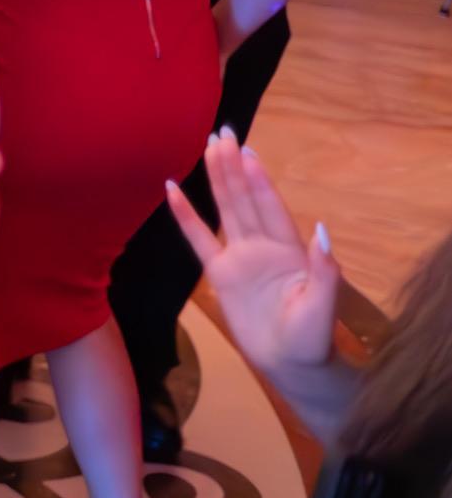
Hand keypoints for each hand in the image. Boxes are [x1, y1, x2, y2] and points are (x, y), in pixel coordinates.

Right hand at [167, 129, 338, 378]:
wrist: (292, 364)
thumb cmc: (312, 337)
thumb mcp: (323, 306)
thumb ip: (324, 270)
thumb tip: (322, 230)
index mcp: (289, 249)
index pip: (269, 206)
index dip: (258, 179)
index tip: (246, 150)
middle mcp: (262, 244)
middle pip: (244, 198)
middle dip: (235, 166)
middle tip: (222, 134)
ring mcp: (239, 256)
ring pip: (225, 209)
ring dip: (218, 179)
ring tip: (208, 149)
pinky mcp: (219, 273)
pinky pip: (198, 239)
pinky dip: (185, 216)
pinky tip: (172, 191)